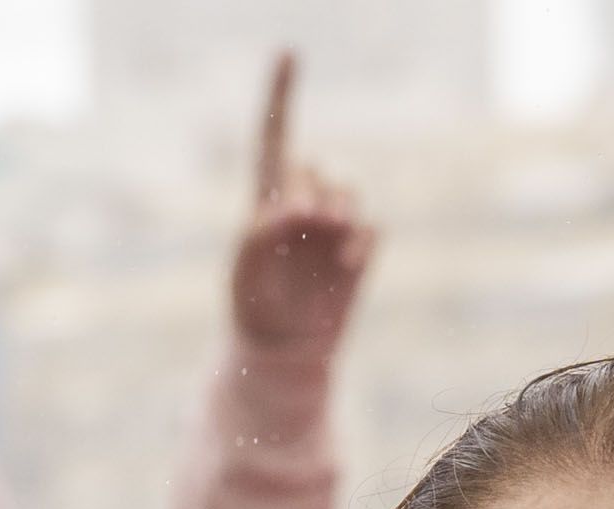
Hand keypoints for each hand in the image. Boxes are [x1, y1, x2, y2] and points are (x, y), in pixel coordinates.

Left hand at [230, 54, 372, 356]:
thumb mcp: (242, 271)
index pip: (273, 136)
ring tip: (329, 237)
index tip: (288, 50)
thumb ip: (259, 233)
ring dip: (339, 207)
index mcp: (264, 199)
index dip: (280, 93)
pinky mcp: (360, 250)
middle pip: (314, 166)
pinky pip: (372, 225)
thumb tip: (297, 210)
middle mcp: (302, 204)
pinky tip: (348, 265)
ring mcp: (334, 227)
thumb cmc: (253, 310)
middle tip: (303, 224)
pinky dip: (361, 240)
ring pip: (347, 189)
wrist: (284, 353)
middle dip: (311, 189)